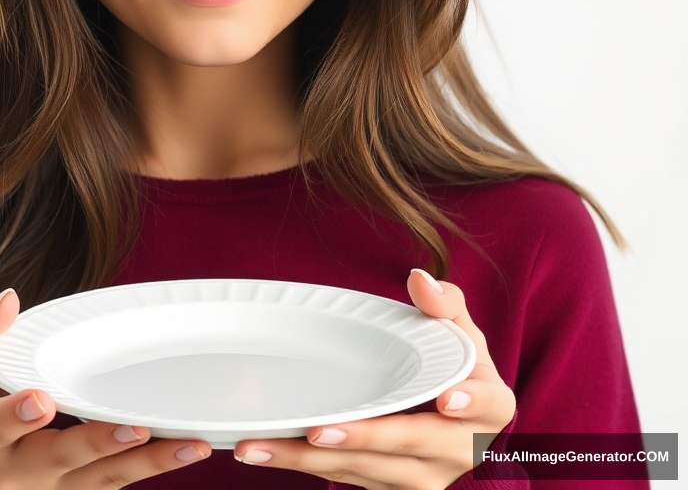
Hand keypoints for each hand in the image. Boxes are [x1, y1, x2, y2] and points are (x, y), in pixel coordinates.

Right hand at [0, 289, 211, 488]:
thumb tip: (6, 301)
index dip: (15, 417)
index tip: (42, 401)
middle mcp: (20, 471)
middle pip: (61, 459)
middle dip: (97, 442)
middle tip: (133, 426)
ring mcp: (59, 487)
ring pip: (104, 477)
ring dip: (148, 461)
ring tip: (188, 445)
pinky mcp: (89, 489)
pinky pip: (123, 479)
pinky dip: (158, 464)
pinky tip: (191, 447)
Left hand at [232, 270, 515, 489]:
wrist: (451, 406)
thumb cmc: (452, 360)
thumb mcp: (458, 329)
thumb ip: (445, 303)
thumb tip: (421, 279)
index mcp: (489, 407)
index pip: (485, 405)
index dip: (468, 404)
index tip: (445, 399)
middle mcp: (460, 451)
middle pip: (409, 446)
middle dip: (363, 439)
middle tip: (318, 431)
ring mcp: (423, 476)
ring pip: (366, 470)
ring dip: (310, 461)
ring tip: (259, 445)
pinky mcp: (388, 485)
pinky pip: (345, 478)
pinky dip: (302, 465)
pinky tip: (263, 450)